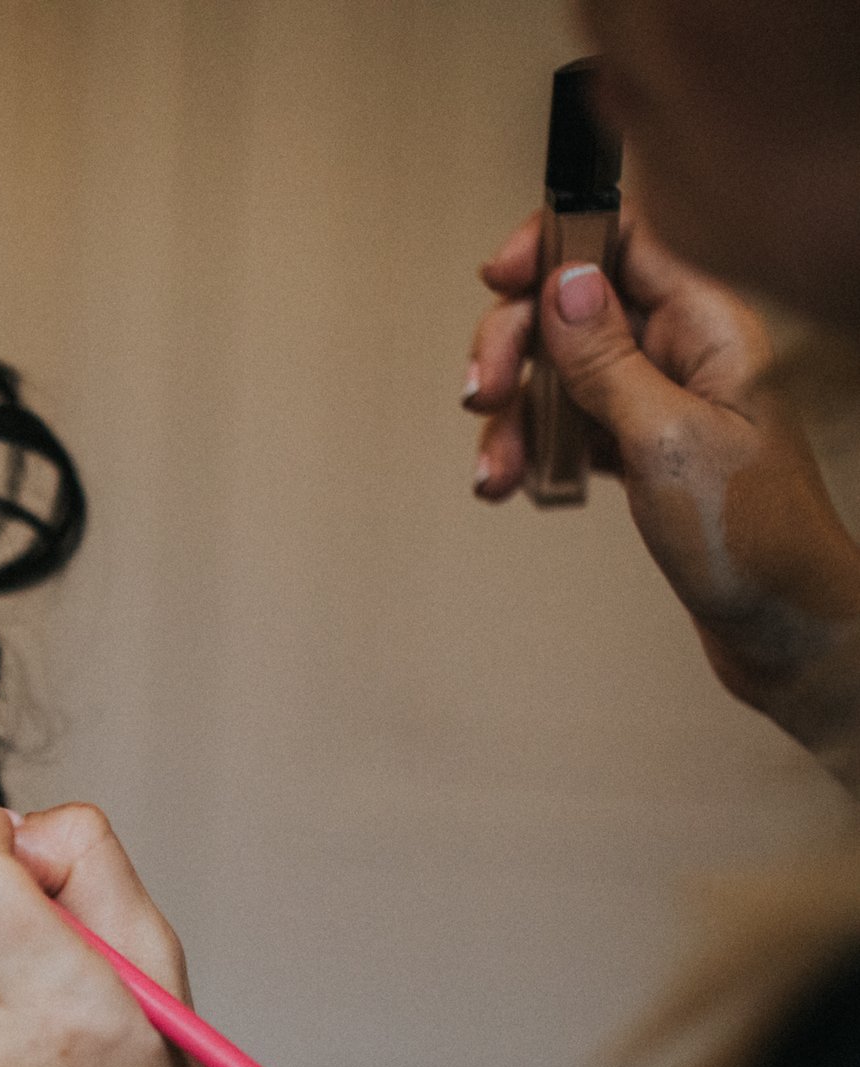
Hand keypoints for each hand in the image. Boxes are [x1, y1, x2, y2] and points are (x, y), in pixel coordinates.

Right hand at [466, 210, 859, 789]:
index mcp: (711, 327)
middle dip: (514, 347)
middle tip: (483, 396)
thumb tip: (564, 281)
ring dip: (512, 416)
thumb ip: (608, 357)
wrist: (781, 626)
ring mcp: (661, 399)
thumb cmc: (751, 537)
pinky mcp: (640, 446)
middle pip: (574, 307)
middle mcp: (685, 352)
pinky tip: (510, 484)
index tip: (498, 279)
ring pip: (559, 372)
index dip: (555, 247)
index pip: (626, 241)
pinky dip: (530, 450)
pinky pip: (568, 423)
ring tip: (495, 469)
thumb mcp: (665, 438)